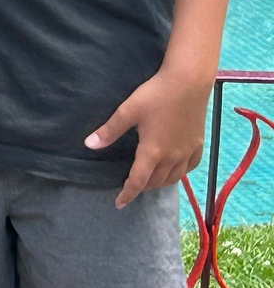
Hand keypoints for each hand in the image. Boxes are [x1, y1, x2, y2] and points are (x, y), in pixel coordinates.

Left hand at [86, 67, 211, 207]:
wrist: (188, 83)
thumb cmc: (155, 95)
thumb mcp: (128, 111)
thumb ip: (110, 130)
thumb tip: (89, 145)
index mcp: (153, 151)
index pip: (138, 180)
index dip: (127, 194)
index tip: (119, 203)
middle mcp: (172, 157)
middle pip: (156, 181)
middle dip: (142, 187)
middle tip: (131, 187)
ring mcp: (188, 152)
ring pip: (174, 178)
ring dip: (160, 182)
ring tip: (149, 181)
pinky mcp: (198, 145)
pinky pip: (189, 168)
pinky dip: (179, 174)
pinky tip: (175, 170)